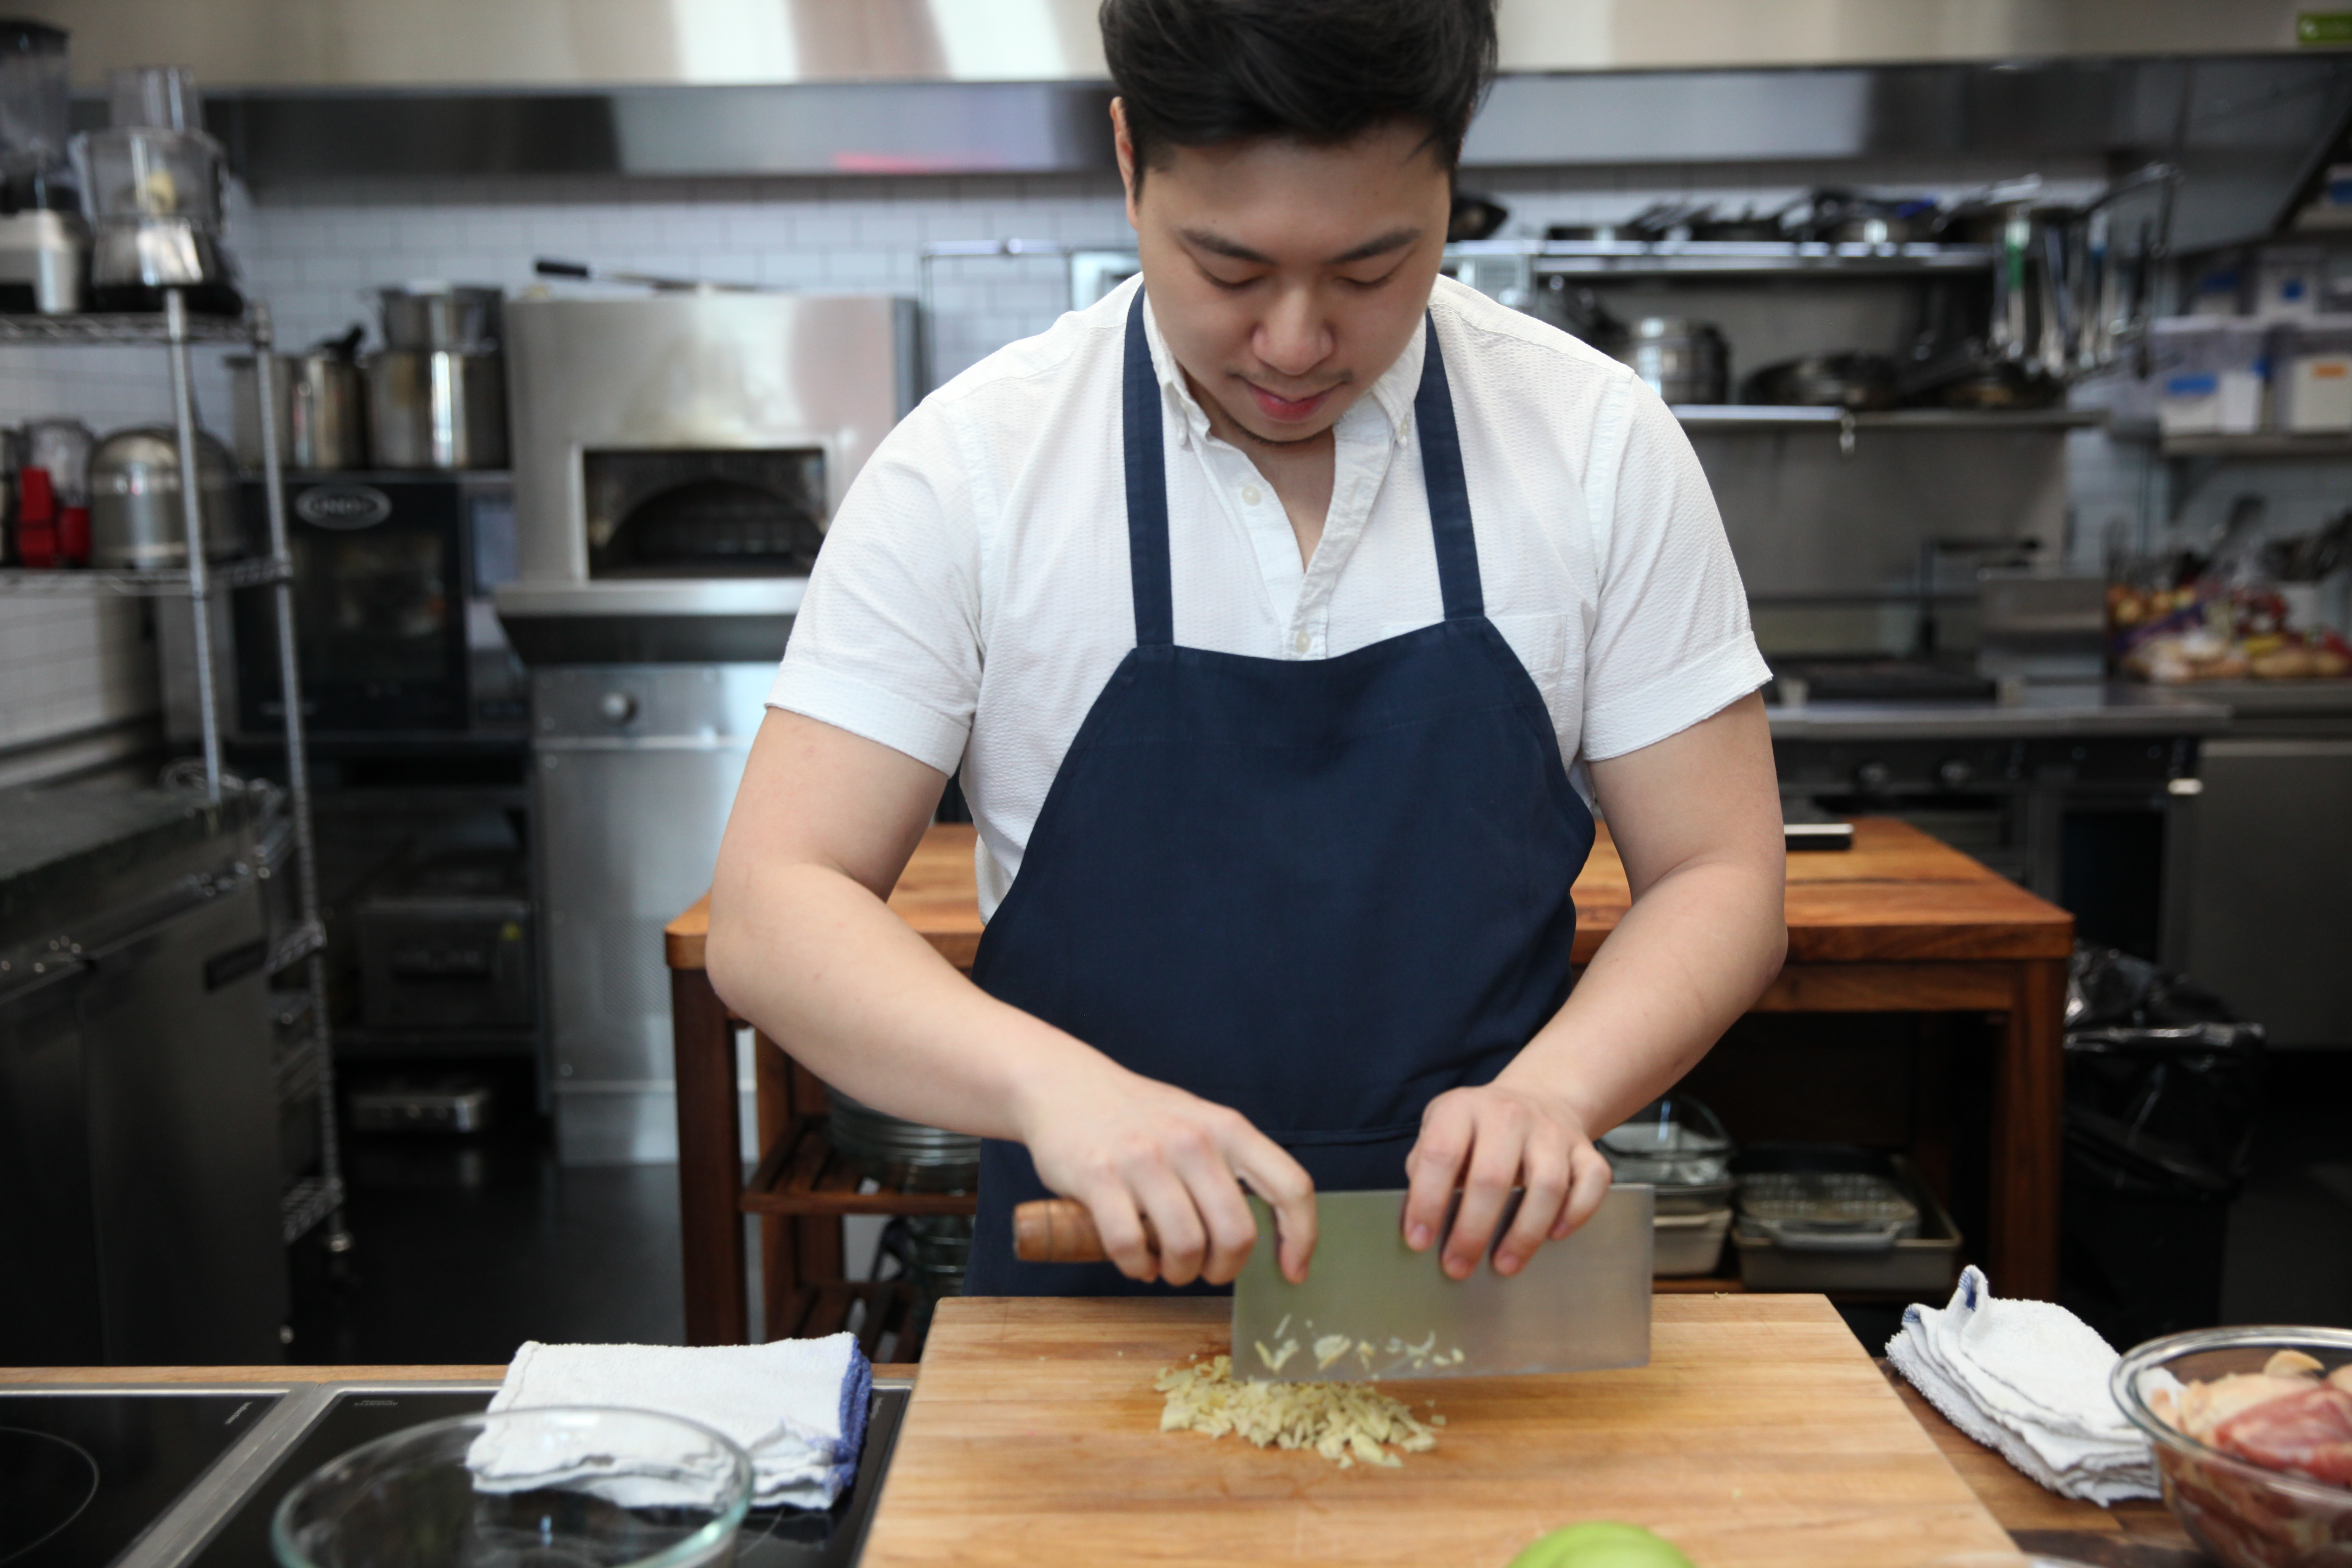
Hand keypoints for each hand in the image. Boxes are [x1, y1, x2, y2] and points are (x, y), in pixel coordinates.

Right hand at [1016, 1059, 1316, 1287]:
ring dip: (1179, 1271)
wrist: (1065, 1084)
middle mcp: (1192, 1141)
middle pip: (1237, 1233)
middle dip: (1224, 1269)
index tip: (1292, 1272)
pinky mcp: (1098, 1176)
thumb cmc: (1139, 1116)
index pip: (1290, 1187)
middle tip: (1206, 1270)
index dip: (1301, 1238)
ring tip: (1166, 1266)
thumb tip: (1263, 1235)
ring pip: (1186, 1246)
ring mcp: (1144, 1158)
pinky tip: (1134, 1260)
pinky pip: (1130, 1246)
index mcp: (1227, 1129)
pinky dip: (1135, 1267)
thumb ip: (1231, 1168)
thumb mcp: (1199, 1124)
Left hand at [1400, 1084, 1613, 1279]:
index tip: (1419, 1241)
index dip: (1427, 1201)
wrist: (1539, 1097)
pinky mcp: (1585, 1148)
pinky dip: (1575, 1214)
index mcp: (1462, 1108)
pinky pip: (1591, 1184)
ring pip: (1547, 1185)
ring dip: (1524, 1234)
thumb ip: (1424, 1168)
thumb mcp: (1440, 1130)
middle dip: (1472, 1231)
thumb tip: (1415, 1222)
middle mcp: (1508, 1114)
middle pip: (1492, 1177)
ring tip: (1503, 1265)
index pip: (1440, 1154)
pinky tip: (1554, 1235)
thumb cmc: (1478, 1130)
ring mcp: (1551, 1131)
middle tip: (1458, 1267)